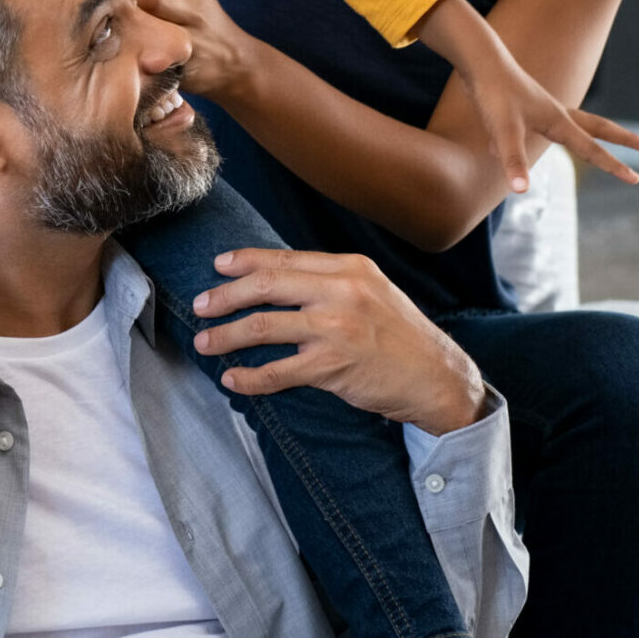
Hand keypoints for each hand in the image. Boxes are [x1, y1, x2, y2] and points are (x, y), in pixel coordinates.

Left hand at [125, 0, 258, 100]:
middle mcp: (195, 9)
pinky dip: (128, 51)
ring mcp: (191, 39)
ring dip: (119, 24)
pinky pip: (151, 54)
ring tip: (97, 23)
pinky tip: (112, 48)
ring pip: (147, 26)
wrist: (235, 64)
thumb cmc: (201, 24)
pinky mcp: (183, 65)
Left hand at [192, 247, 485, 435]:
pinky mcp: (333, 367)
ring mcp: (336, 329)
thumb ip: (330, 280)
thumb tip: (277, 277)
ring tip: (205, 342)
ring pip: (264, 327)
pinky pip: (278, 371)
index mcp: (349, 268)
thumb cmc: (400, 335)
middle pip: (266, 286)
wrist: (438, 376)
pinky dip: (251, 377)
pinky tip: (233, 379)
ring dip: (228, 335)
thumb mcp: (372, 290)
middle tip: (200, 305)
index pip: (284, 259)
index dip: (244, 261)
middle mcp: (341, 292)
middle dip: (225, 296)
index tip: (218, 267)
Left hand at [414, 0, 638, 191]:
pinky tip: (497, 143)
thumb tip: (521, 191)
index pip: (592, 149)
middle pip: (598, 127)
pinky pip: (534, 126)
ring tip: (602, 142)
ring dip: (589, 134)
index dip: (614, 166)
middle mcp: (555, 112)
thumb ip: (513, 160)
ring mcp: (540, 107)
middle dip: (623, 138)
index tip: (637, 179)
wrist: (480, 60)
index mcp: (558, 121)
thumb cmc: (494, 94)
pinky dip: (527, 138)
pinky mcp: (523, 105)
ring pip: (574, 123)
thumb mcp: (504, 131)